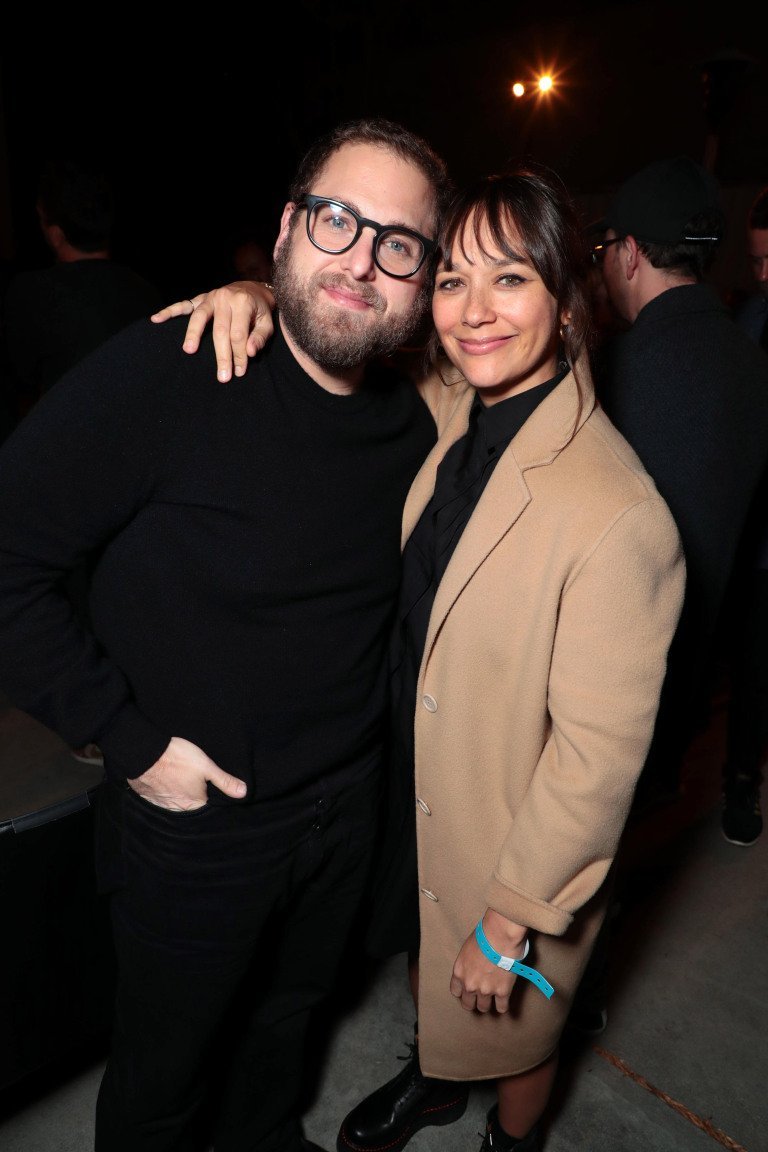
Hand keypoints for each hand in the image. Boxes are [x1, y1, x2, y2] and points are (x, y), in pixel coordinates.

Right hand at [127, 735, 246, 810]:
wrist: (144, 753)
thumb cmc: (176, 759)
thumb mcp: (206, 766)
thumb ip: (224, 781)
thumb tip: (243, 793)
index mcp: (195, 804)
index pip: (208, 805)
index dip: (210, 794)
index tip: (209, 785)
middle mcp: (179, 809)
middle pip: (191, 804)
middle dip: (193, 794)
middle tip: (191, 778)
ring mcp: (162, 804)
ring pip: (175, 801)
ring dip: (178, 793)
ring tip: (179, 778)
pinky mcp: (149, 797)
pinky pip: (160, 798)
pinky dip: (164, 791)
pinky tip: (165, 780)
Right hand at [150, 281, 275, 381]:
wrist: (252, 289)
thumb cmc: (259, 311)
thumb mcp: (267, 323)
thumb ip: (260, 337)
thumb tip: (250, 352)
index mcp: (242, 303)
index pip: (238, 334)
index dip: (239, 354)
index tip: (239, 371)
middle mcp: (224, 298)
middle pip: (220, 330)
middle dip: (221, 355)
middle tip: (222, 376)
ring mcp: (210, 297)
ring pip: (199, 317)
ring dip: (193, 334)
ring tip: (189, 350)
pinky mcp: (200, 299)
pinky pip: (183, 305)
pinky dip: (169, 311)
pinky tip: (156, 319)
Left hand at [449, 910, 527, 1013]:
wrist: (500, 935)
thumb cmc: (484, 935)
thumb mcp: (467, 948)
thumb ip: (468, 962)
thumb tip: (475, 965)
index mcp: (459, 972)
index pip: (456, 992)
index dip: (463, 991)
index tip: (468, 989)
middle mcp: (470, 984)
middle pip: (468, 1004)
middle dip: (473, 1001)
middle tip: (480, 996)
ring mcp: (485, 990)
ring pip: (483, 1008)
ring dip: (488, 1003)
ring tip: (492, 998)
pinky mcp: (502, 992)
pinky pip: (501, 1008)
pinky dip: (503, 1006)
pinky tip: (504, 1001)